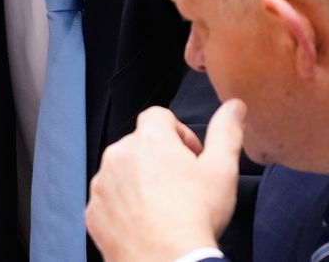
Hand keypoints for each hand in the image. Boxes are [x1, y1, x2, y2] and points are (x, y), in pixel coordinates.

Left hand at [85, 99, 245, 261]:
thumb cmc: (195, 217)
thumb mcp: (222, 169)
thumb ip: (227, 131)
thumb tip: (234, 106)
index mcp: (149, 139)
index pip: (159, 116)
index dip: (179, 133)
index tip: (191, 157)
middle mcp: (118, 156)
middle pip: (139, 144)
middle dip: (159, 158)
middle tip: (182, 185)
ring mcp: (102, 185)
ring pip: (122, 172)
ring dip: (139, 181)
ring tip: (164, 207)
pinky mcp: (94, 212)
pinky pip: (109, 200)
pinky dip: (124, 207)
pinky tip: (146, 223)